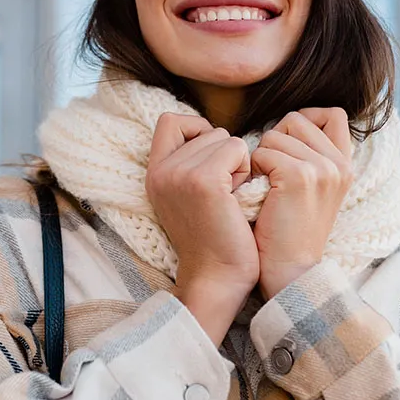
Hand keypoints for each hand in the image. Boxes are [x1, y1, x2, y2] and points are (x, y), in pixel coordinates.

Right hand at [146, 113, 258, 345]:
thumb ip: (190, 165)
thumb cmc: (215, 239)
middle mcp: (161, 171)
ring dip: (237, 163)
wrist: (217, 278)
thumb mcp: (188, 196)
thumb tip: (213, 133)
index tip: (212, 159)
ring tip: (230, 198)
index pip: (170, 121)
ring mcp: (180, 174)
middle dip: (224, 155)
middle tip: (224, 193)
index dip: (197, 129)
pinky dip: (245, 170)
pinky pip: (237, 148)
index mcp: (154, 174)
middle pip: (207, 129)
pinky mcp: (204, 180)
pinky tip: (239, 198)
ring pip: (225, 137)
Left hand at [250, 108, 353, 298]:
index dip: (305, 119)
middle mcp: (339, 164)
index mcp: (345, 165)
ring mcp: (322, 169)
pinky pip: (262, 152)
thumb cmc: (287, 232)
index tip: (287, 145)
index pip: (333, 113)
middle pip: (297, 119)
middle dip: (275, 140)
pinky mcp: (299, 176)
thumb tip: (284, 124)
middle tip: (271, 175)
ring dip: (260, 158)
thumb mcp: (310, 190)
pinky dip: (253, 171)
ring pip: (275, 134)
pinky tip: (259, 196)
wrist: (288, 272)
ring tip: (266, 189)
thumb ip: (308, 156)